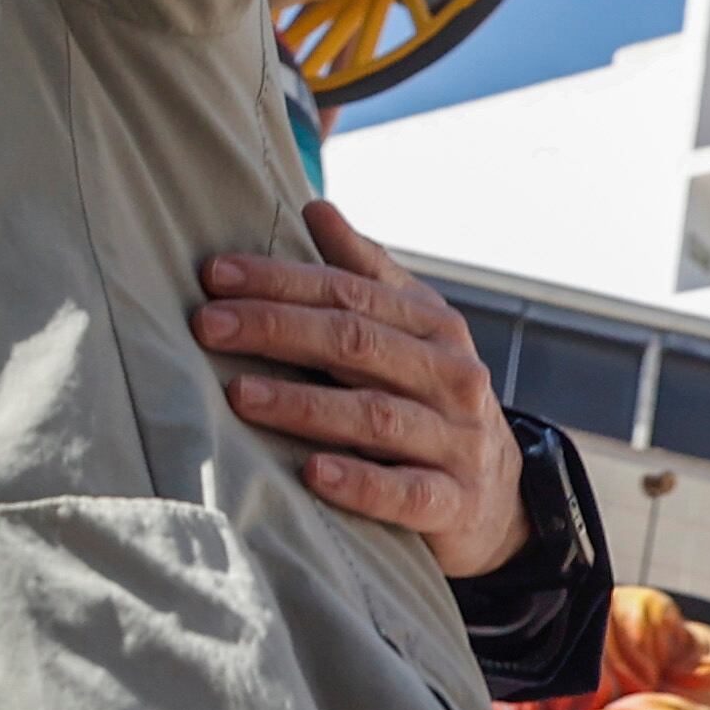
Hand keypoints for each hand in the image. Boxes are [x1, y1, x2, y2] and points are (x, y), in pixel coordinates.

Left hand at [196, 198, 525, 577]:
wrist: (502, 493)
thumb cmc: (430, 397)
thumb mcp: (411, 331)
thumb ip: (365, 274)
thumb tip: (316, 207)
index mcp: (433, 326)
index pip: (348, 292)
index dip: (280, 280)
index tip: (214, 274)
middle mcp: (450, 375)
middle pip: (356, 343)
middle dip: (276, 329)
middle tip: (208, 325)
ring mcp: (456, 440)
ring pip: (375, 416)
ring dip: (303, 405)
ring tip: (240, 395)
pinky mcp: (455, 502)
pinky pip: (406, 493)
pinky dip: (360, 482)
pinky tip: (313, 473)